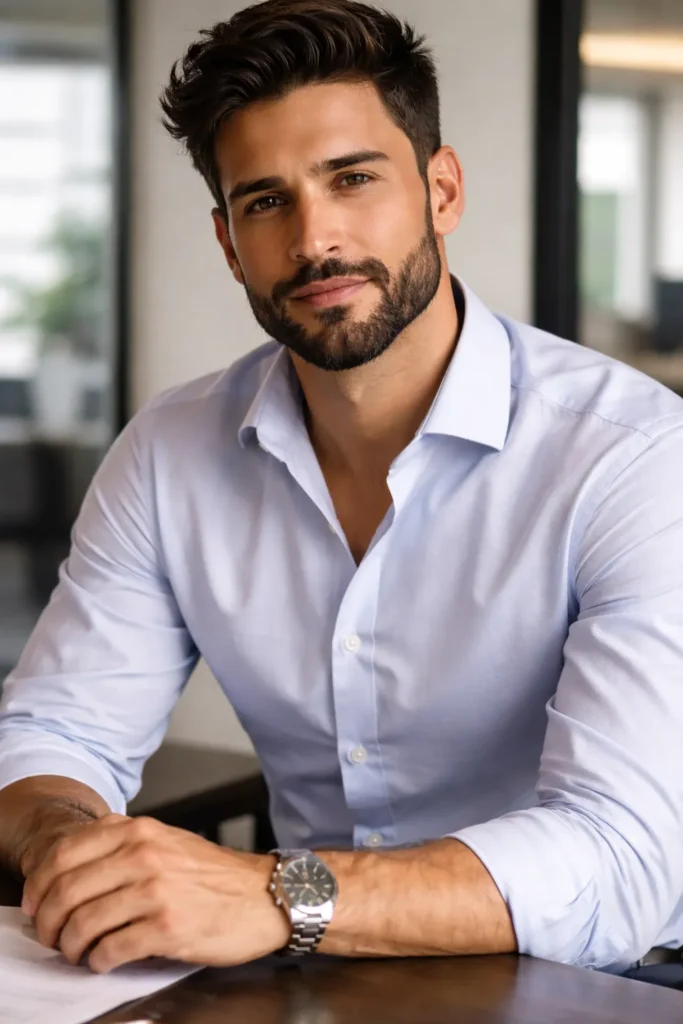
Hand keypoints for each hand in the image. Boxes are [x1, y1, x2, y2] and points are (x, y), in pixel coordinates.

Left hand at [21, 815, 288, 972]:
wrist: (265, 895)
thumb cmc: (214, 875)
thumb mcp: (166, 840)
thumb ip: (123, 844)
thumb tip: (70, 870)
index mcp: (139, 831)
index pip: (65, 853)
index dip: (40, 884)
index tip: (36, 903)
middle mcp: (144, 855)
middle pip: (67, 890)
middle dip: (48, 921)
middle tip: (50, 936)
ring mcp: (156, 891)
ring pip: (84, 922)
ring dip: (70, 945)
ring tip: (77, 951)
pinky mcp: (168, 928)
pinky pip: (111, 949)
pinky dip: (98, 960)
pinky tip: (103, 960)